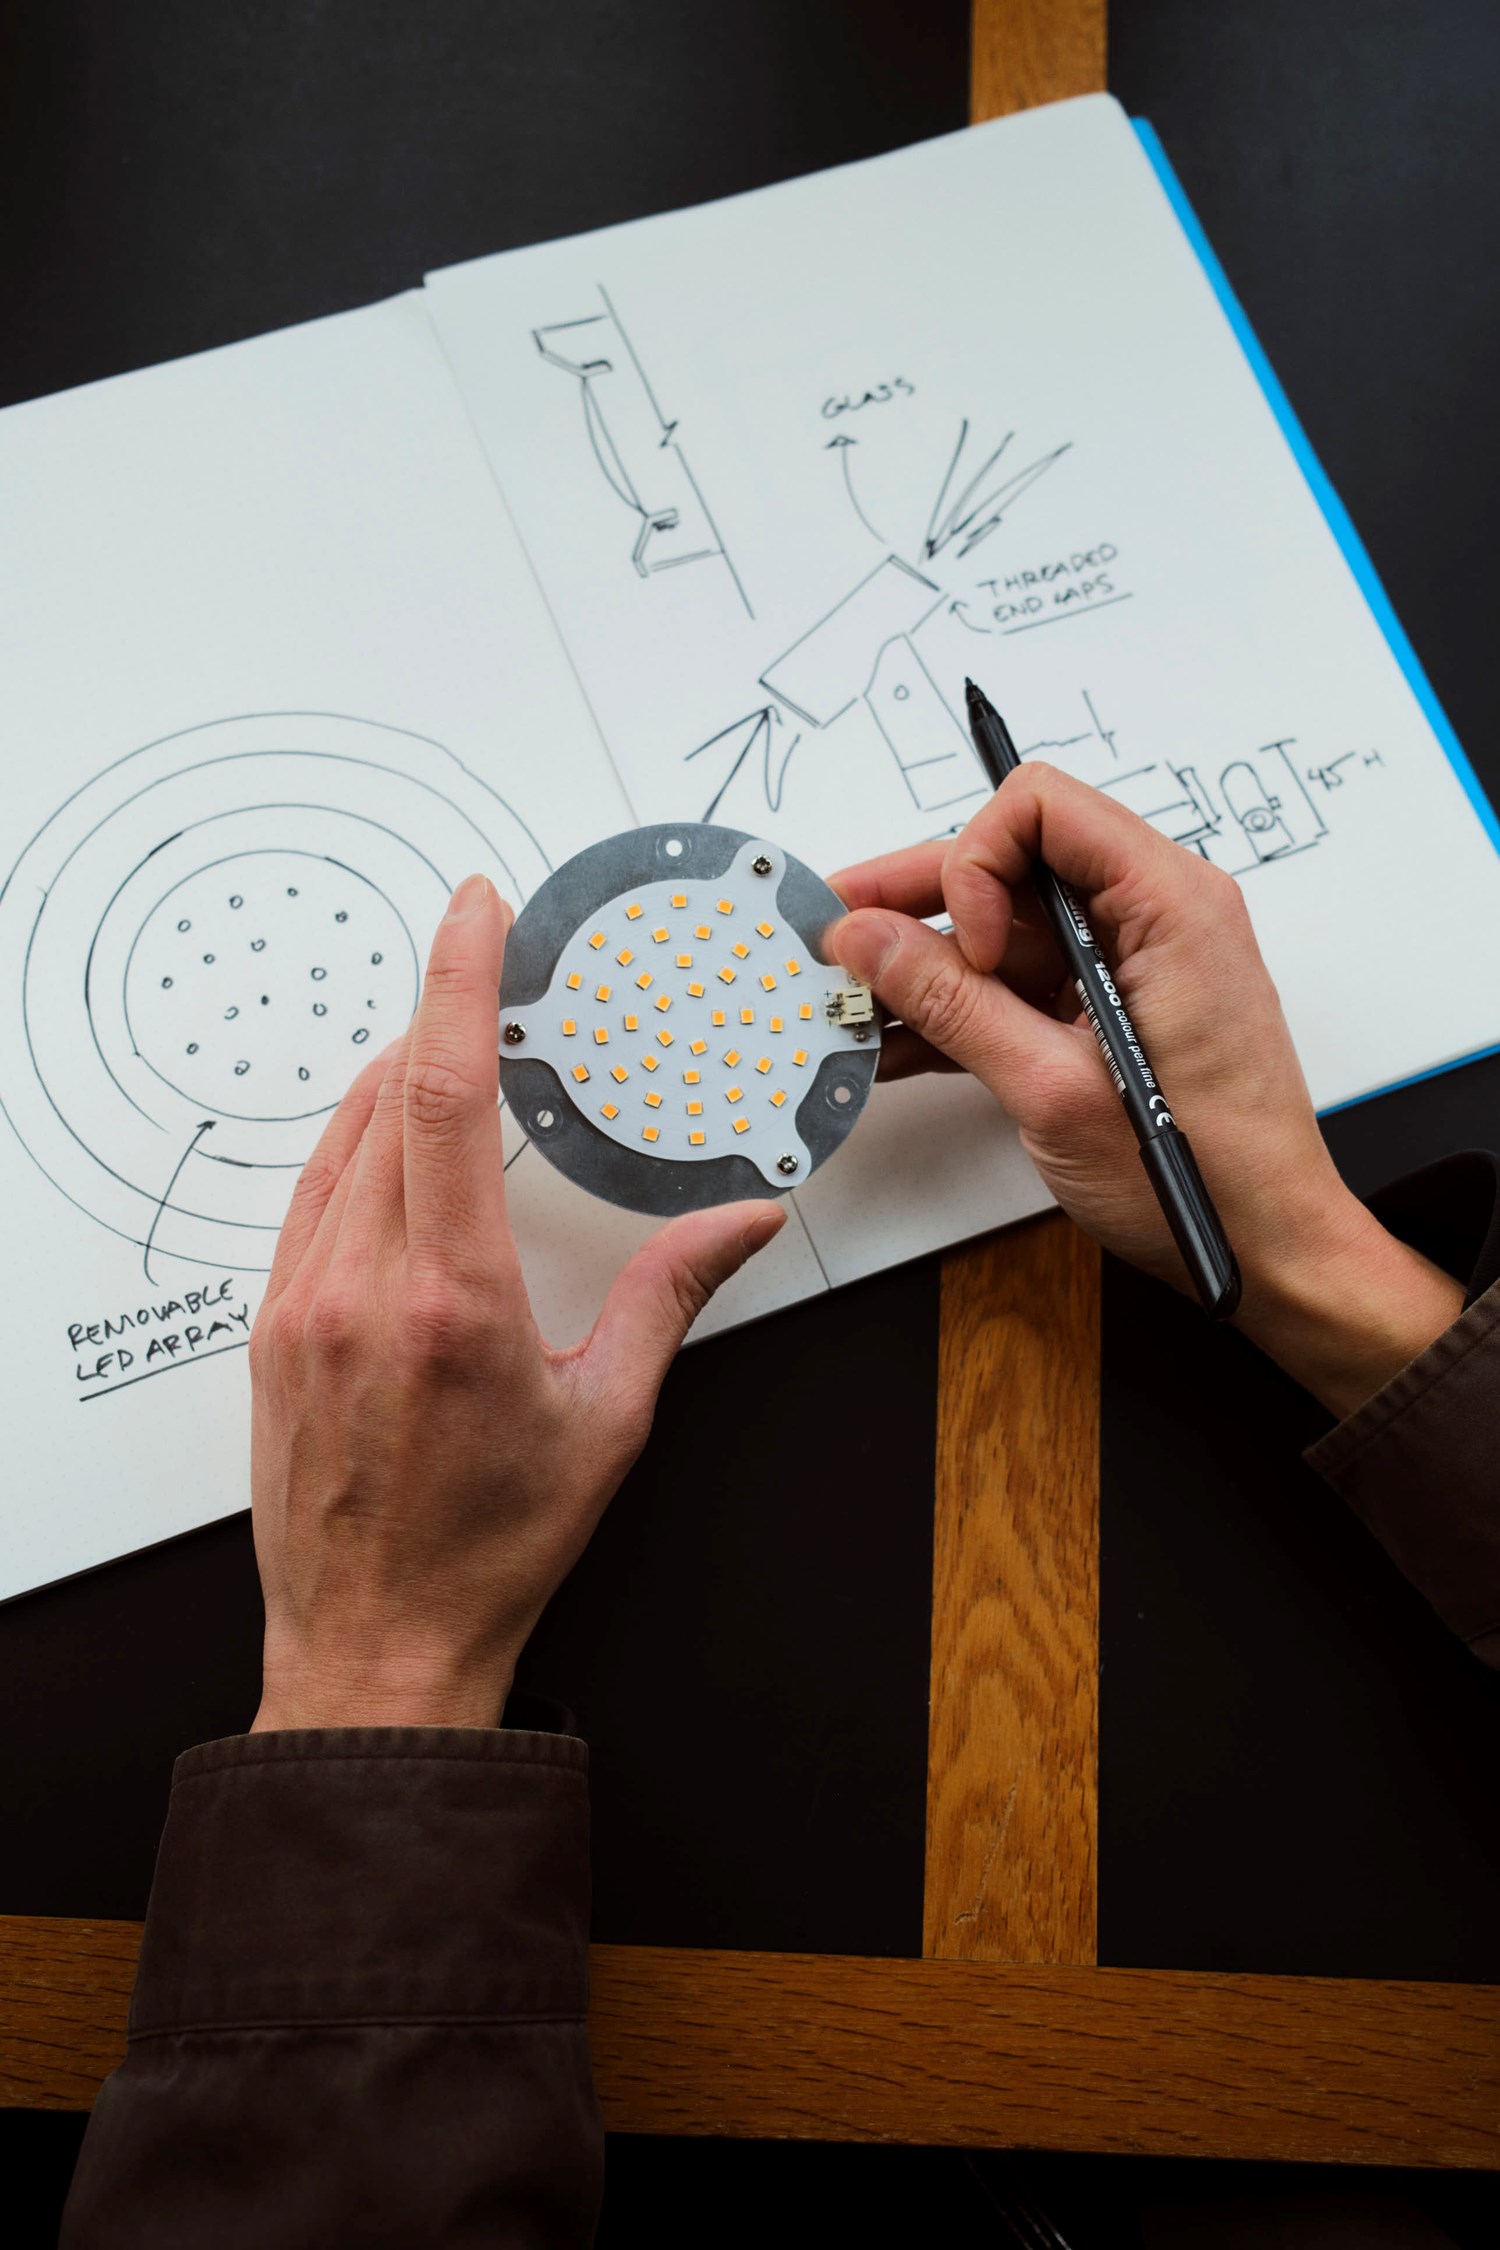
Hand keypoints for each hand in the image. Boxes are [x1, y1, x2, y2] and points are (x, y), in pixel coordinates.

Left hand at [249, 872, 783, 1730]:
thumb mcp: (607, 1421)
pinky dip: (352, 1146)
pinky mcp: (272, 1330)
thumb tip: (742, 1224)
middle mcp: (359, 1288)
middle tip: (481, 959)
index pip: (437, 1093)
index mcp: (450, 1298)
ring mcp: (300, 1306)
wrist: (376, 1647)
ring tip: (445, 1043)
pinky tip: (389, 1141)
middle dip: (435, 1013)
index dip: (453, 982)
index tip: (471, 911)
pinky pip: (308, 1201)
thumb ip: (671, 1297)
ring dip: (391, 1076)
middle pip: (385, 1097)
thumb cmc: (489, 1549)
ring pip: (339, 1143)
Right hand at [830, 765, 1461, 1418]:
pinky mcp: (1109, 1010)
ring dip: (926, 968)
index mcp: (1169, 905)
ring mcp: (1130, 965)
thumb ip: (954, 1006)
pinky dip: (958, 1009)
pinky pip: (1018, 983)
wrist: (1267, 1253)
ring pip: (1003, 929)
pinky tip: (895, 1043)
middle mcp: (1154, 917)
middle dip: (920, 904)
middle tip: (840, 937)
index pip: (1042, 808)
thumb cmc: (1211, 1179)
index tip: (960, 949)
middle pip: (1011, 864)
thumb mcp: (1056, 1090)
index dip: (975, 863)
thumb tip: (872, 942)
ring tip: (854, 1007)